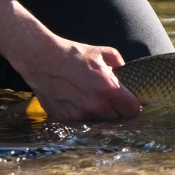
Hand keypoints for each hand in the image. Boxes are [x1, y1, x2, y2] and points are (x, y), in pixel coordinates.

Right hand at [17, 36, 140, 120]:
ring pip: (99, 122)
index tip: (128, 101)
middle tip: (109, 99)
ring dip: (99, 114)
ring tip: (91, 98)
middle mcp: (95, 106)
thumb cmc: (72, 54)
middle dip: (116, 110)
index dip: (132, 105)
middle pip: (117, 119)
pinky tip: (76, 100)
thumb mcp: (100, 52)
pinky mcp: (65, 118)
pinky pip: (81, 121)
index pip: (132, 109)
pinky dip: (82, 114)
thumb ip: (119, 62)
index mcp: (108, 89)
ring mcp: (79, 114)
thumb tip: (125, 71)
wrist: (41, 58)